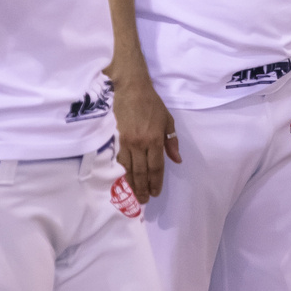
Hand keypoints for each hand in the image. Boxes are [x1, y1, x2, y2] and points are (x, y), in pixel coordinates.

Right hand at [113, 73, 178, 202]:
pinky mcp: (113, 139)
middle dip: (143, 188)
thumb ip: (172, 142)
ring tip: (133, 196)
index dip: (156, 182)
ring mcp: (124, 142)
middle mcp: (140, 143)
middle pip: (141, 171)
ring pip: (128, 169)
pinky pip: (116, 160)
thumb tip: (177, 160)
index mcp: (155, 140)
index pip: (156, 167)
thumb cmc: (151, 104)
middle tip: (144, 201)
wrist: (130, 90)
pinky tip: (120, 181)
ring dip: (131, 184)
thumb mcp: (168, 121)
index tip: (156, 193)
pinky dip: (119, 173)